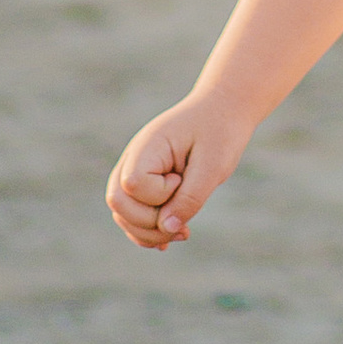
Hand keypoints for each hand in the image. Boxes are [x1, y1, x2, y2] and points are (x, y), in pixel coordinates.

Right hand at [106, 93, 251, 248]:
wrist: (224, 110)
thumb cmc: (221, 132)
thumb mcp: (213, 165)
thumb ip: (189, 198)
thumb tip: (166, 229)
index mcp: (148, 145)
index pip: (133, 184)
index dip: (159, 195)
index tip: (182, 179)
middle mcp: (134, 157)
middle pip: (118, 202)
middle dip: (148, 224)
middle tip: (184, 223)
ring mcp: (136, 170)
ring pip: (123, 213)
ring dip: (150, 232)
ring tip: (183, 232)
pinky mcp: (145, 183)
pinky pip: (134, 214)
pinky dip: (150, 230)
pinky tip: (173, 234)